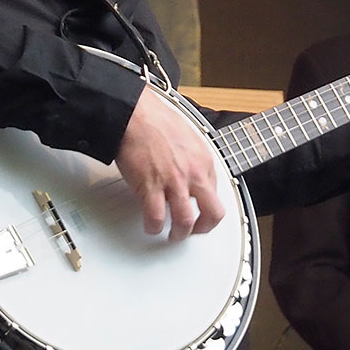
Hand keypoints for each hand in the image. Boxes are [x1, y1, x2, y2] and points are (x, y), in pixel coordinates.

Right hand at [115, 86, 224, 240]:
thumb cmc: (155, 120)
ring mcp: (173, 183)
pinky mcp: (151, 188)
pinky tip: (151, 225)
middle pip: (212, 214)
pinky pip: (156, 218)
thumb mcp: (187, 138)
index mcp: (204, 161)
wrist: (134, 115)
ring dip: (179, 233)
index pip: (215, 194)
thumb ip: (192, 159)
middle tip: (194, 230)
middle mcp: (193, 174)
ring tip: (172, 234)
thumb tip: (190, 173)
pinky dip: (153, 226)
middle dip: (203, 228)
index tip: (200, 210)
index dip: (207, 206)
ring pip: (185, 222)